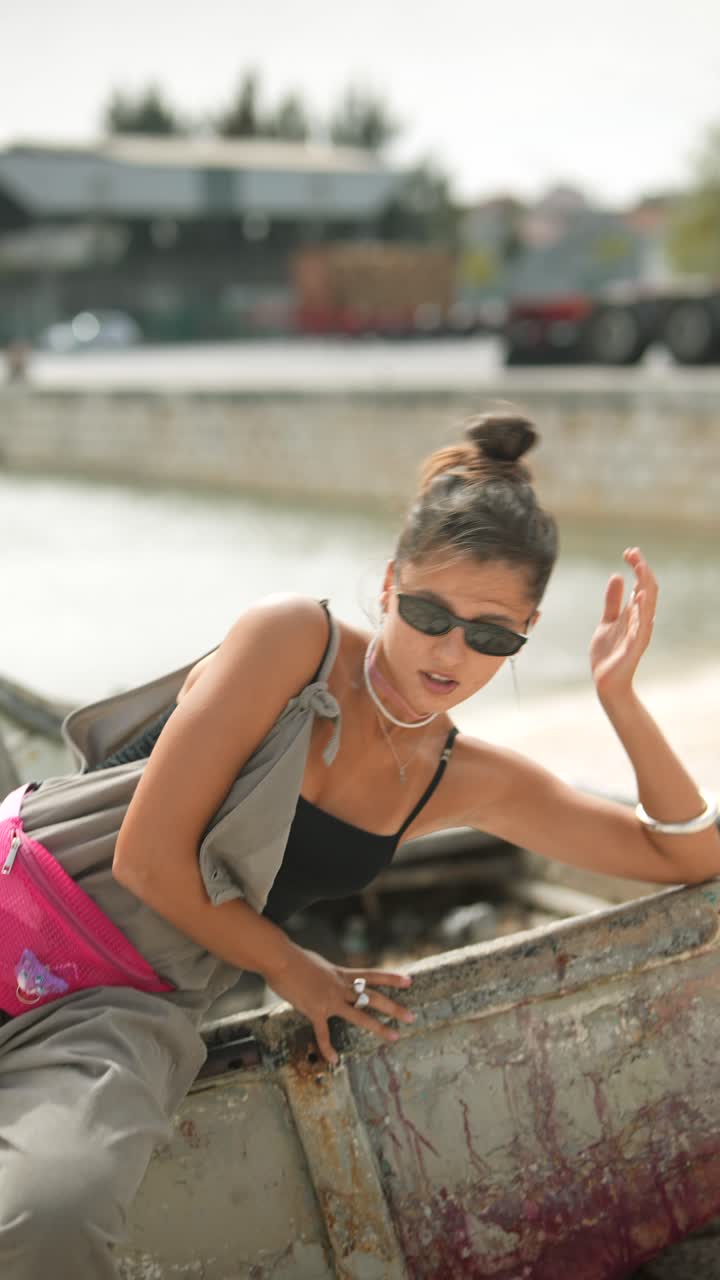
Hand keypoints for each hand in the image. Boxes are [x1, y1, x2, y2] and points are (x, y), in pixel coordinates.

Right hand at [265, 943, 413, 1064]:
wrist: (281, 959)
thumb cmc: (294, 958)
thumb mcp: (319, 964)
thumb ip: (327, 974)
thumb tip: (328, 978)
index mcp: (342, 974)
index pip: (372, 975)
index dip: (391, 978)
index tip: (410, 981)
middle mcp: (341, 987)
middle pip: (373, 997)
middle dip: (394, 1007)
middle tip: (411, 1016)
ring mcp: (329, 999)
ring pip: (359, 1015)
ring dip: (378, 1026)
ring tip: (394, 1036)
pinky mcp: (315, 1010)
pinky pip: (323, 1033)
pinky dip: (328, 1048)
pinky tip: (334, 1059)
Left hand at [590, 547, 657, 702]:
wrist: (605, 681)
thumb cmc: (608, 653)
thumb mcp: (607, 621)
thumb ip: (612, 601)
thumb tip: (617, 576)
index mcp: (635, 614)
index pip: (642, 584)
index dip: (638, 567)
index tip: (628, 551)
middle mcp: (641, 621)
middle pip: (648, 590)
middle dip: (642, 570)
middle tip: (632, 553)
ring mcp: (639, 633)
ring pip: (648, 606)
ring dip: (645, 586)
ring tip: (640, 568)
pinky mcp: (633, 647)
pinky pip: (641, 628)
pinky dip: (641, 613)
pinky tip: (639, 599)